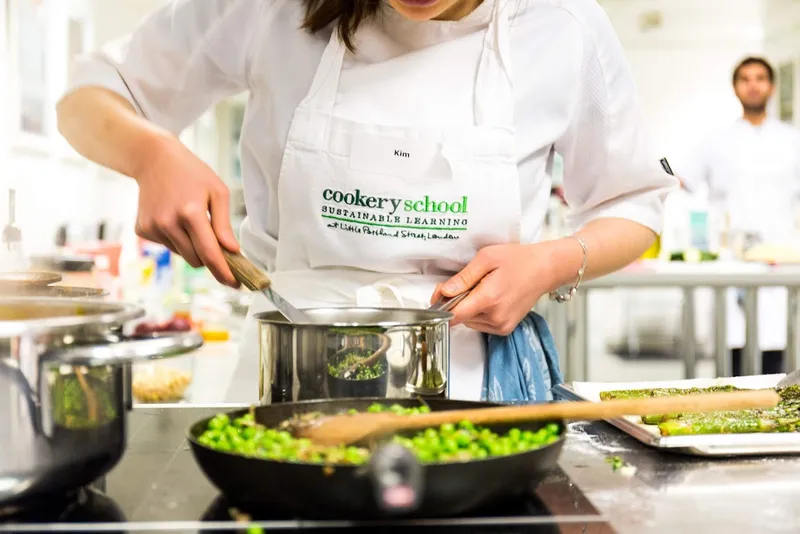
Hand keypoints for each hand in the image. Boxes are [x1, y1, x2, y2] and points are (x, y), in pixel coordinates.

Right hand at [134, 136, 238, 286]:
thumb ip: (224, 224)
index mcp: (190, 212)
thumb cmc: (192, 174)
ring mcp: (152, 227)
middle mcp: (168, 222)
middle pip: (196, 260)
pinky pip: (168, 247)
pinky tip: (174, 217)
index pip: (209, 253)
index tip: (235, 284)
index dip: (224, 272)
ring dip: (193, 246)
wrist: (154, 159)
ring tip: (191, 218)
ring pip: (183, 255)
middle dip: (210, 258)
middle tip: (217, 243)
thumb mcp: (218, 192)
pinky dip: (177, 239)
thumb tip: (232, 251)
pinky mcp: (142, 229)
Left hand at [430, 243, 557, 335]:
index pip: (454, 314)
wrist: (545, 269)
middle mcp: (495, 317)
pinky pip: (480, 325)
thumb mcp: (487, 258)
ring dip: (469, 308)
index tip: (440, 294)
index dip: (441, 305)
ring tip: (484, 289)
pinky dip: (479, 313)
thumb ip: (463, 277)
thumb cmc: (518, 260)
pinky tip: (490, 299)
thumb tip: (444, 292)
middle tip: (469, 283)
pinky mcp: (505, 329)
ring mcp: (501, 326)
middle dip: (457, 302)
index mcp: (489, 298)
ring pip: (469, 322)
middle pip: (460, 317)